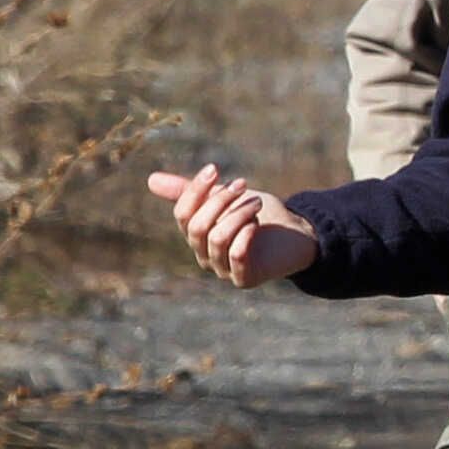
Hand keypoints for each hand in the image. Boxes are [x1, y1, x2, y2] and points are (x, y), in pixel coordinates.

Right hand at [149, 164, 315, 286]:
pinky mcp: (245, 279)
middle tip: (243, 184)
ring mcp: (224, 270)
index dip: (195, 190)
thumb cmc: (259, 216)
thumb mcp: (226, 197)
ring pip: (216, 238)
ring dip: (237, 214)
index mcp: (197, 235)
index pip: (182, 214)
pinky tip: (256, 224)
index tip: (214, 169)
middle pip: (197, 227)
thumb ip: (192, 191)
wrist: (298, 237)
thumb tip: (150, 179)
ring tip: (257, 202)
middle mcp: (204, 255)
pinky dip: (245, 235)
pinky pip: (236, 256)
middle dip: (220, 200)